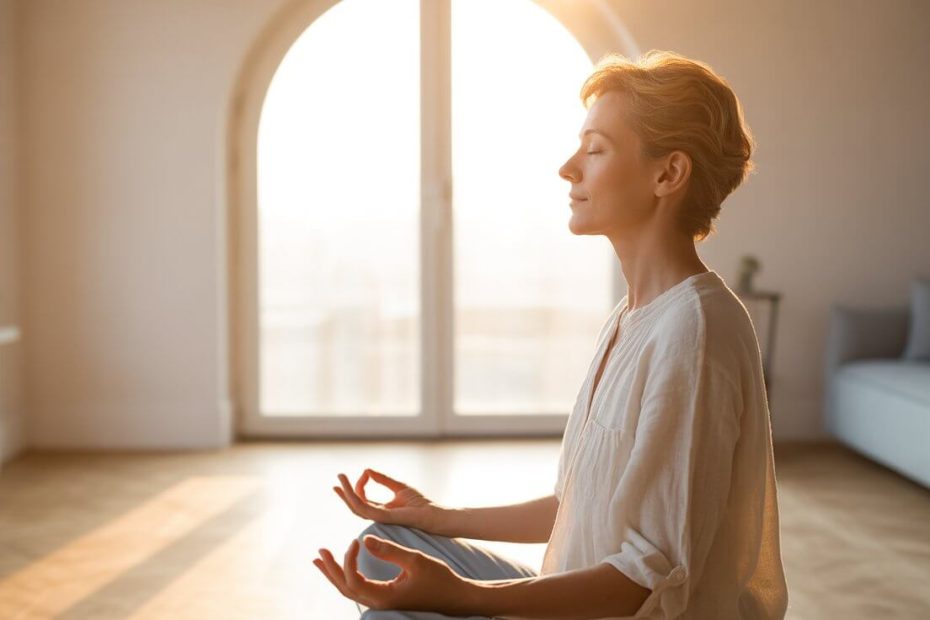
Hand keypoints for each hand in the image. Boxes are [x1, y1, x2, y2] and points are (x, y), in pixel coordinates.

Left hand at [313, 535, 475, 613]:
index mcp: (383, 596)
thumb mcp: (416, 560)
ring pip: (350, 589)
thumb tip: (364, 540)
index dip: (348, 559)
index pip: (353, 579)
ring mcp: (382, 602)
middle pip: (344, 587)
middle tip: (320, 551)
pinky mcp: (386, 597)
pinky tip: (344, 566)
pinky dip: (347, 576)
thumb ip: (389, 550)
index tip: (356, 540)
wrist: (456, 597)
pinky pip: (359, 588)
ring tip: (321, 559)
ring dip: (335, 573)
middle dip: (330, 569)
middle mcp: (378, 602)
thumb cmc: (439, 579)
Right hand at [334, 469, 443, 531]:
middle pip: (355, 506)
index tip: (363, 473)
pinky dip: (356, 497)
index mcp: (382, 510)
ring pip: (356, 507)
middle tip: (336, 481)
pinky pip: (365, 508)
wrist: (433, 515)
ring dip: (346, 493)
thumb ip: (383, 480)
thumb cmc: (420, 504)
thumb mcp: (399, 487)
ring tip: (340, 480)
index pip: (363, 500)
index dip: (358, 487)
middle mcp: (378, 515)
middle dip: (344, 494)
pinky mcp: (384, 517)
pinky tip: (353, 486)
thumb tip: (367, 470)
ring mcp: (380, 518)